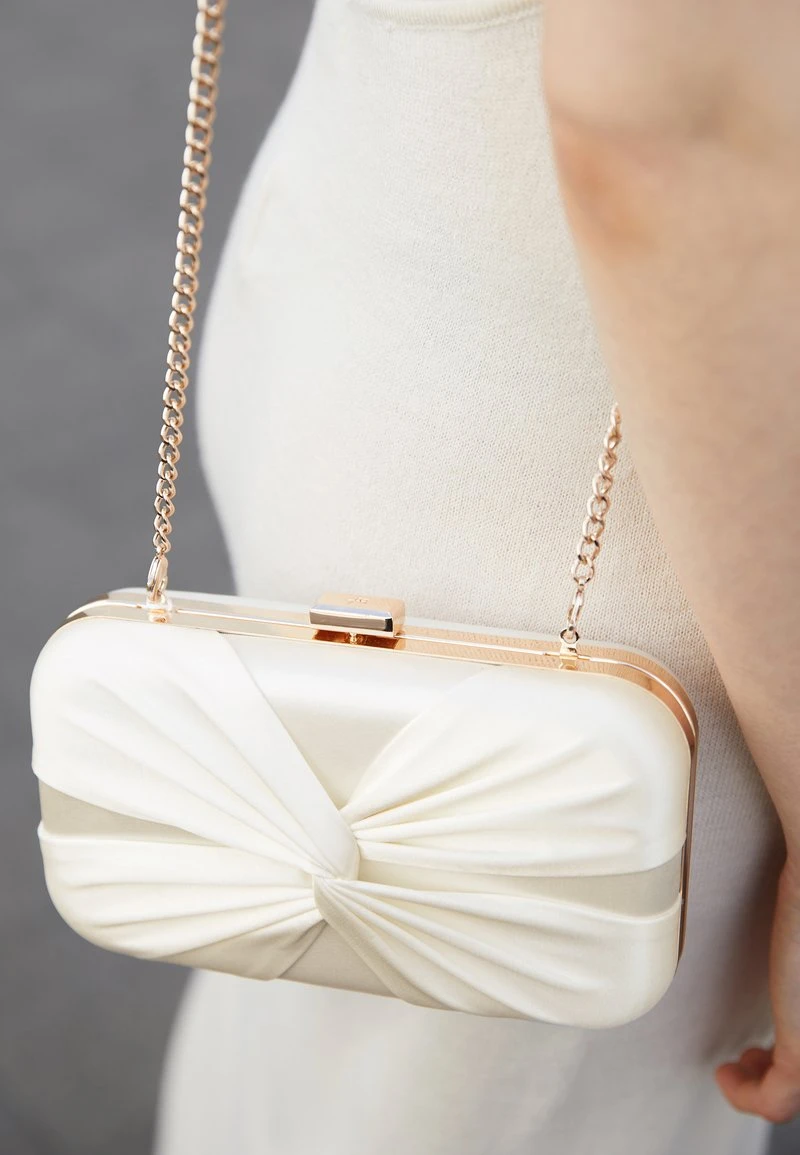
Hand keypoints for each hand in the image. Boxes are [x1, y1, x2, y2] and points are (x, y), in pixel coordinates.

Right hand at [717, 859, 799, 1123]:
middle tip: (751, 1054)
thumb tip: (778, 947)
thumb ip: (792, 960)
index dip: (788, 1054)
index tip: (764, 1042)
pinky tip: (726, 1072)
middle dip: (776, 1071)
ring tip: (734, 1067)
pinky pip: (775, 1101)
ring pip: (794, 1093)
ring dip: (757, 1087)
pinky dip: (744, 1096)